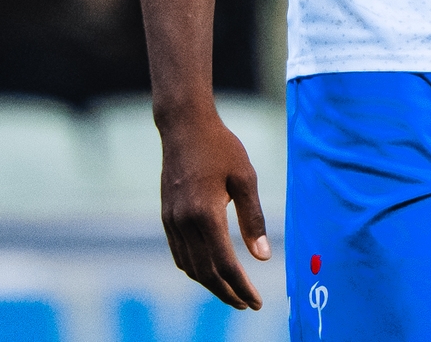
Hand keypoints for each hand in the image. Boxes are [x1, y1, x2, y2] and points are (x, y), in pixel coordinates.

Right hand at [159, 110, 271, 308]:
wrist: (184, 126)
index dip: (241, 287)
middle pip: (205, 273)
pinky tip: (209, 269)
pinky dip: (195, 268)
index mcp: (206, 214)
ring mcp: (172, 220)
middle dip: (226, 293)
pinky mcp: (167, 216)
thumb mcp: (245, 178)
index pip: (225, 264)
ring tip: (231, 291)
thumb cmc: (220, 147)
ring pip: (190, 266)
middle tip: (246, 304)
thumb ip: (253, 219)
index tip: (255, 301)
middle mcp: (185, 222)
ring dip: (210, 284)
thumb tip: (263, 257)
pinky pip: (179, 253)